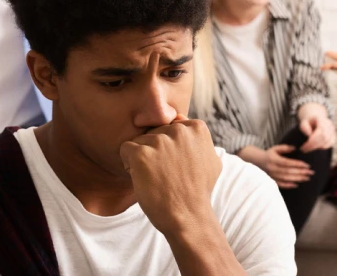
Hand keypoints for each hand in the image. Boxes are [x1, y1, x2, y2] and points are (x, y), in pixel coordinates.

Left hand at [119, 114, 221, 235]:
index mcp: (197, 127)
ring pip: (140, 140)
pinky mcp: (142, 154)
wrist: (188, 216)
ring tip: (155, 177)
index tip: (176, 164)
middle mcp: (179, 130)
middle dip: (155, 150)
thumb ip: (197, 138)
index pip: (170, 126)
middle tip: (165, 173)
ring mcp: (160, 141)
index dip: (169, 147)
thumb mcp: (211, 159)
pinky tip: (142, 178)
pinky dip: (129, 164)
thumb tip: (181, 120)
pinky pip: (125, 149)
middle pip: (154, 132)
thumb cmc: (198, 191)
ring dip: (143, 158)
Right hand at [256, 145, 313, 188]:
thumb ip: (285, 148)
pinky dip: (288, 185)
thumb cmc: (268, 154)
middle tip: (311, 172)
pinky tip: (296, 185)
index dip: (297, 164)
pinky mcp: (271, 180)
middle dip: (301, 172)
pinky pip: (280, 184)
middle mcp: (273, 168)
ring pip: (286, 178)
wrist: (256, 162)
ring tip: (307, 178)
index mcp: (274, 160)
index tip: (307, 165)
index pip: (288, 163)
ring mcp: (272, 176)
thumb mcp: (275, 148)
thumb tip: (295, 148)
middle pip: (289, 171)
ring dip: (297, 179)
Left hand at [297, 103, 335, 152]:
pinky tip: (314, 146)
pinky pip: (330, 144)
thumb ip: (304, 127)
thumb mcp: (303, 122)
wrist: (316, 119)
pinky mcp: (333, 137)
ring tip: (308, 148)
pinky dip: (322, 147)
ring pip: (327, 142)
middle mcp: (329, 125)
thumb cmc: (309, 122)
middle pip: (324, 138)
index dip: (313, 141)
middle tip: (304, 150)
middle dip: (314, 145)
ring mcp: (333, 131)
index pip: (320, 132)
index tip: (304, 146)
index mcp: (322, 120)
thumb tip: (309, 135)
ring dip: (317, 147)